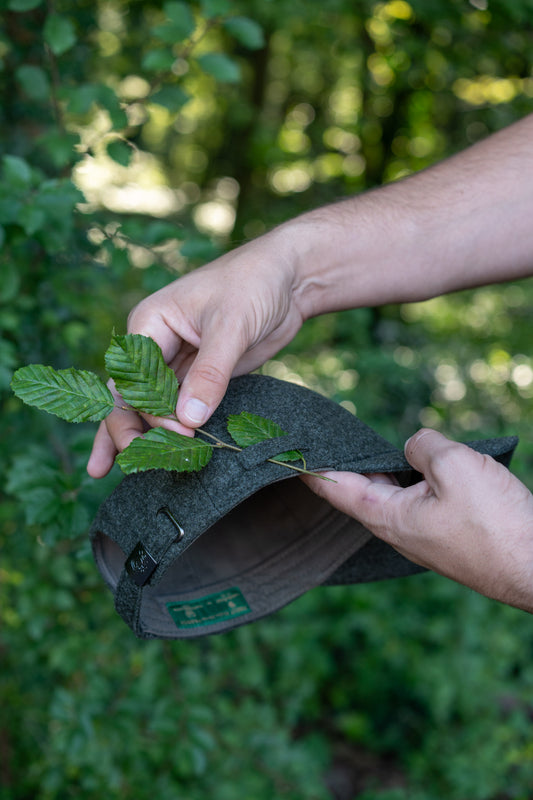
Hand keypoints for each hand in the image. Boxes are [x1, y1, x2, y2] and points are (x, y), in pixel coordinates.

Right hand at [87, 229, 304, 476]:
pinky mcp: (200, 378)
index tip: (178, 434)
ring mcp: (176, 363)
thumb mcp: (231, 325)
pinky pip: (177, 408)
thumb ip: (210, 373)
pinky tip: (156, 454)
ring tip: (107, 471)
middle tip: (127, 465)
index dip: (147, 410)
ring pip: (147, 406)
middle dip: (126, 428)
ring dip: (135, 435)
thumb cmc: (253, 284)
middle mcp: (155, 345)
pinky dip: (167, 430)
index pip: (134, 376)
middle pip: (130, 394)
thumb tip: (187, 421)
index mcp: (150, 323)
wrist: (288, 279)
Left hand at [302, 428, 532, 612]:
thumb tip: (415, 446)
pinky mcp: (448, 535)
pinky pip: (420, 501)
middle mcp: (399, 531)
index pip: (335, 489)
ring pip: (393, 494)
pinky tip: (420, 464)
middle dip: (345, 463)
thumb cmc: (495, 524)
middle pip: (361, 489)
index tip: (285, 457)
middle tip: (328, 437)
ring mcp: (424, 536)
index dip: (310, 469)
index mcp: (387, 518)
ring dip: (381, 469)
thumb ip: (423, 447)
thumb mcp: (453, 466)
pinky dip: (412, 480)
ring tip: (368, 442)